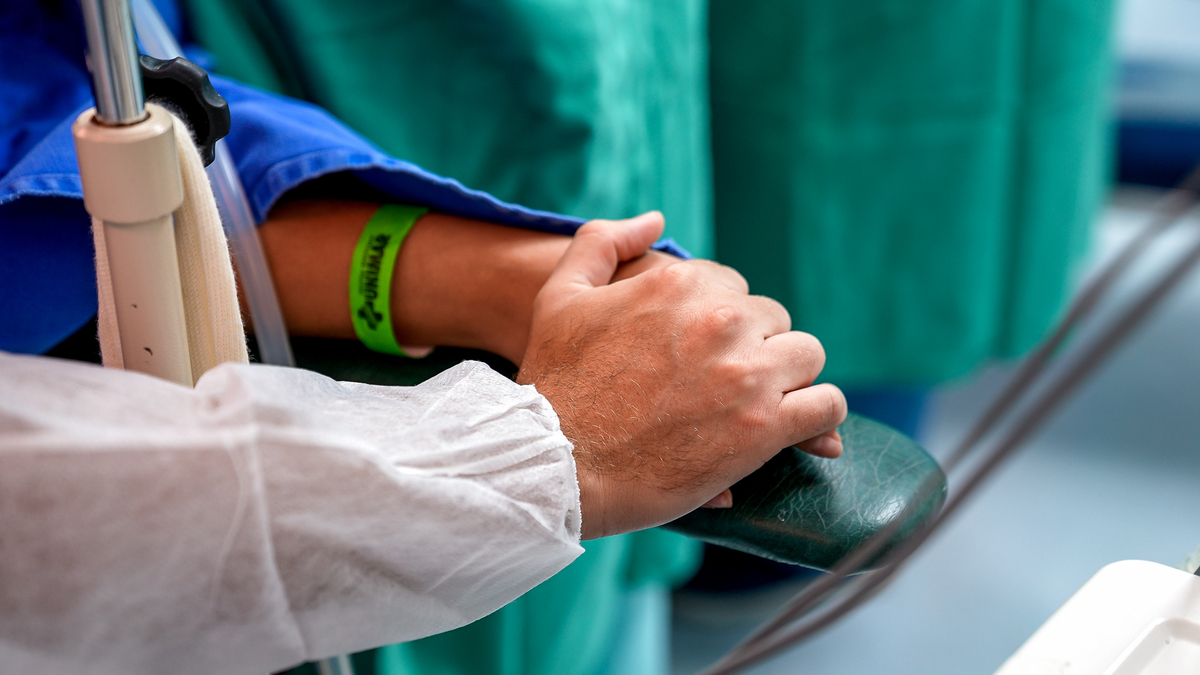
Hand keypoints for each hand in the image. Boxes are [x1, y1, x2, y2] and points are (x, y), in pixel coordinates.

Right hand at [518, 212, 847, 538]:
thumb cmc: (554, 382)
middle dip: (754, 348)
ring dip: (788, 377)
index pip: (734, 289)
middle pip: (772, 320)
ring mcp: (747, 374)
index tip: (699, 355)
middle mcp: (721, 320)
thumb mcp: (561, 293)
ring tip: (759, 405)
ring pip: (806, 355)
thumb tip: (655, 220)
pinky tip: (798, 428)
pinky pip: (826, 406)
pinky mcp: (764, 428)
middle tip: (722, 385)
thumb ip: (604, 241)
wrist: (556, 463)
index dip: (718, 324)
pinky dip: (819, 417)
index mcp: (680, 283)